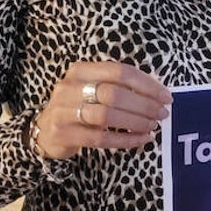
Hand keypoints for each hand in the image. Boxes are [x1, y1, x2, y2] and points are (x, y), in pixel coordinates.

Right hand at [33, 61, 171, 159]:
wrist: (45, 131)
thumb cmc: (79, 107)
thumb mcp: (93, 89)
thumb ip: (119, 86)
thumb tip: (158, 93)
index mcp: (81, 70)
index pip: (120, 71)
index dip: (146, 84)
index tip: (166, 96)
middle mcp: (69, 87)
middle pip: (114, 94)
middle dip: (144, 105)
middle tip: (162, 113)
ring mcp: (63, 111)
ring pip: (107, 116)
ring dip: (136, 122)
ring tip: (152, 126)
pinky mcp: (63, 134)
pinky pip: (100, 138)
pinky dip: (126, 140)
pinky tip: (142, 140)